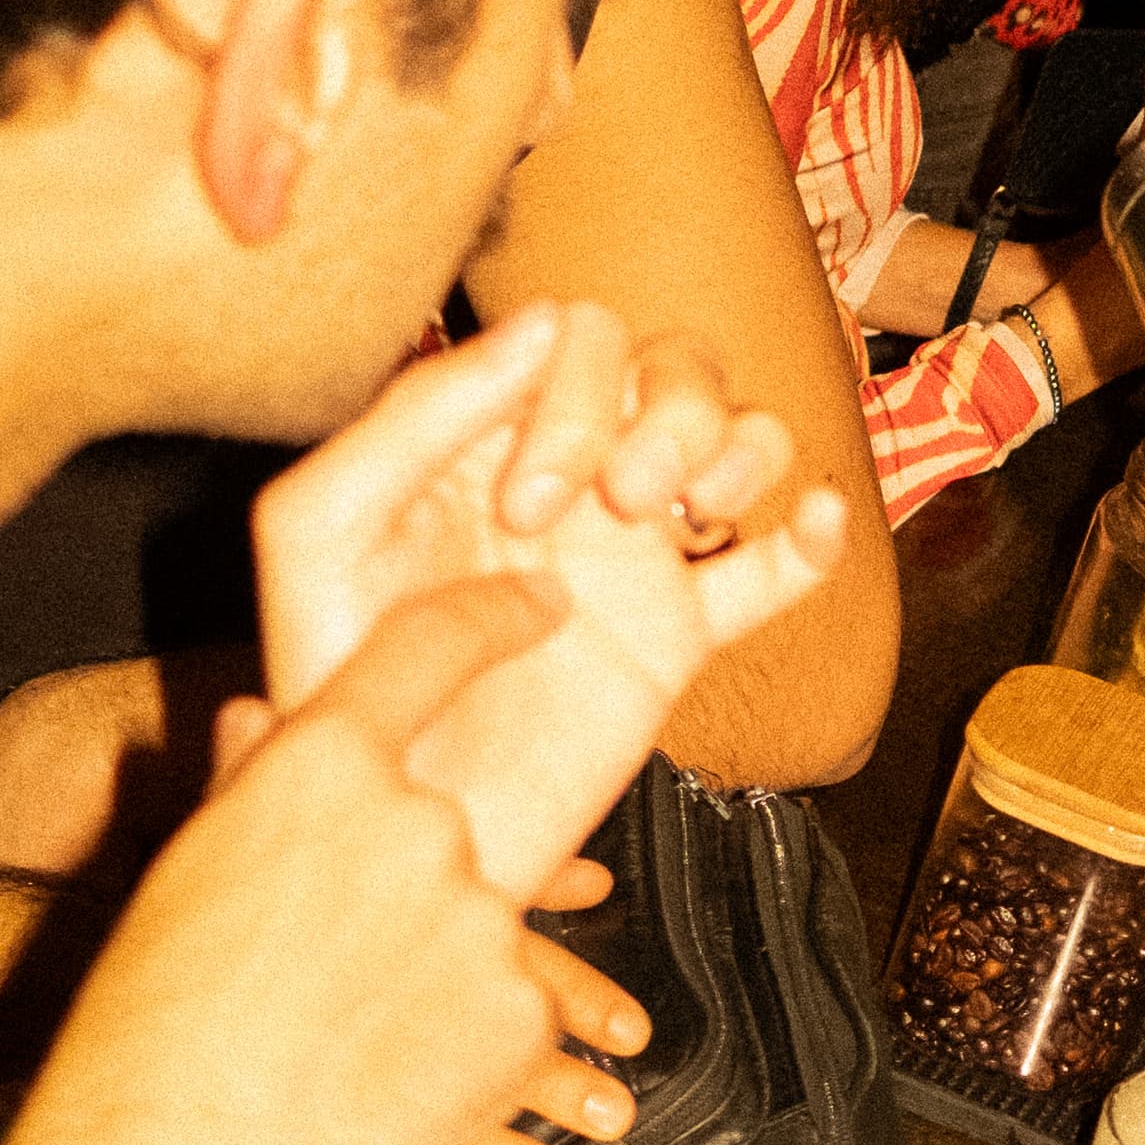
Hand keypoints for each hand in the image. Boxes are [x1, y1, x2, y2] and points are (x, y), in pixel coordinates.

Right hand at [34, 584, 652, 1144]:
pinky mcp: (521, 1019)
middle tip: (332, 977)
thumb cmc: (154, 1024)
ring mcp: (479, 921)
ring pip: (482, 933)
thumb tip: (261, 714)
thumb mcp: (195, 875)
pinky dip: (467, 1053)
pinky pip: (513, 1019)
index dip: (494, 615)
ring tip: (358, 1054)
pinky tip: (391, 1094)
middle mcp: (417, 823)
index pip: (431, 646)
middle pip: (447, 829)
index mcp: (322, 767)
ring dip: (432, 986)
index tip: (542, 604)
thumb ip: (253, 788)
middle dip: (401, 897)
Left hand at [251, 308, 845, 902]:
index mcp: (484, 435)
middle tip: (620, 505)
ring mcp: (631, 552)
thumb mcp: (327, 528)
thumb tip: (544, 321)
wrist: (392, 823)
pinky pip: (778, 567)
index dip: (574, 394)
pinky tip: (812, 525)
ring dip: (740, 451)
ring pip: (741, 438)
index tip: (528, 502)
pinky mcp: (679, 631)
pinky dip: (817, 536)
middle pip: (675, 368)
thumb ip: (416, 416)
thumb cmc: (330, 677)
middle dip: (667, 417)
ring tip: (695, 520)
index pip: (576, 339)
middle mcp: (569, 474)